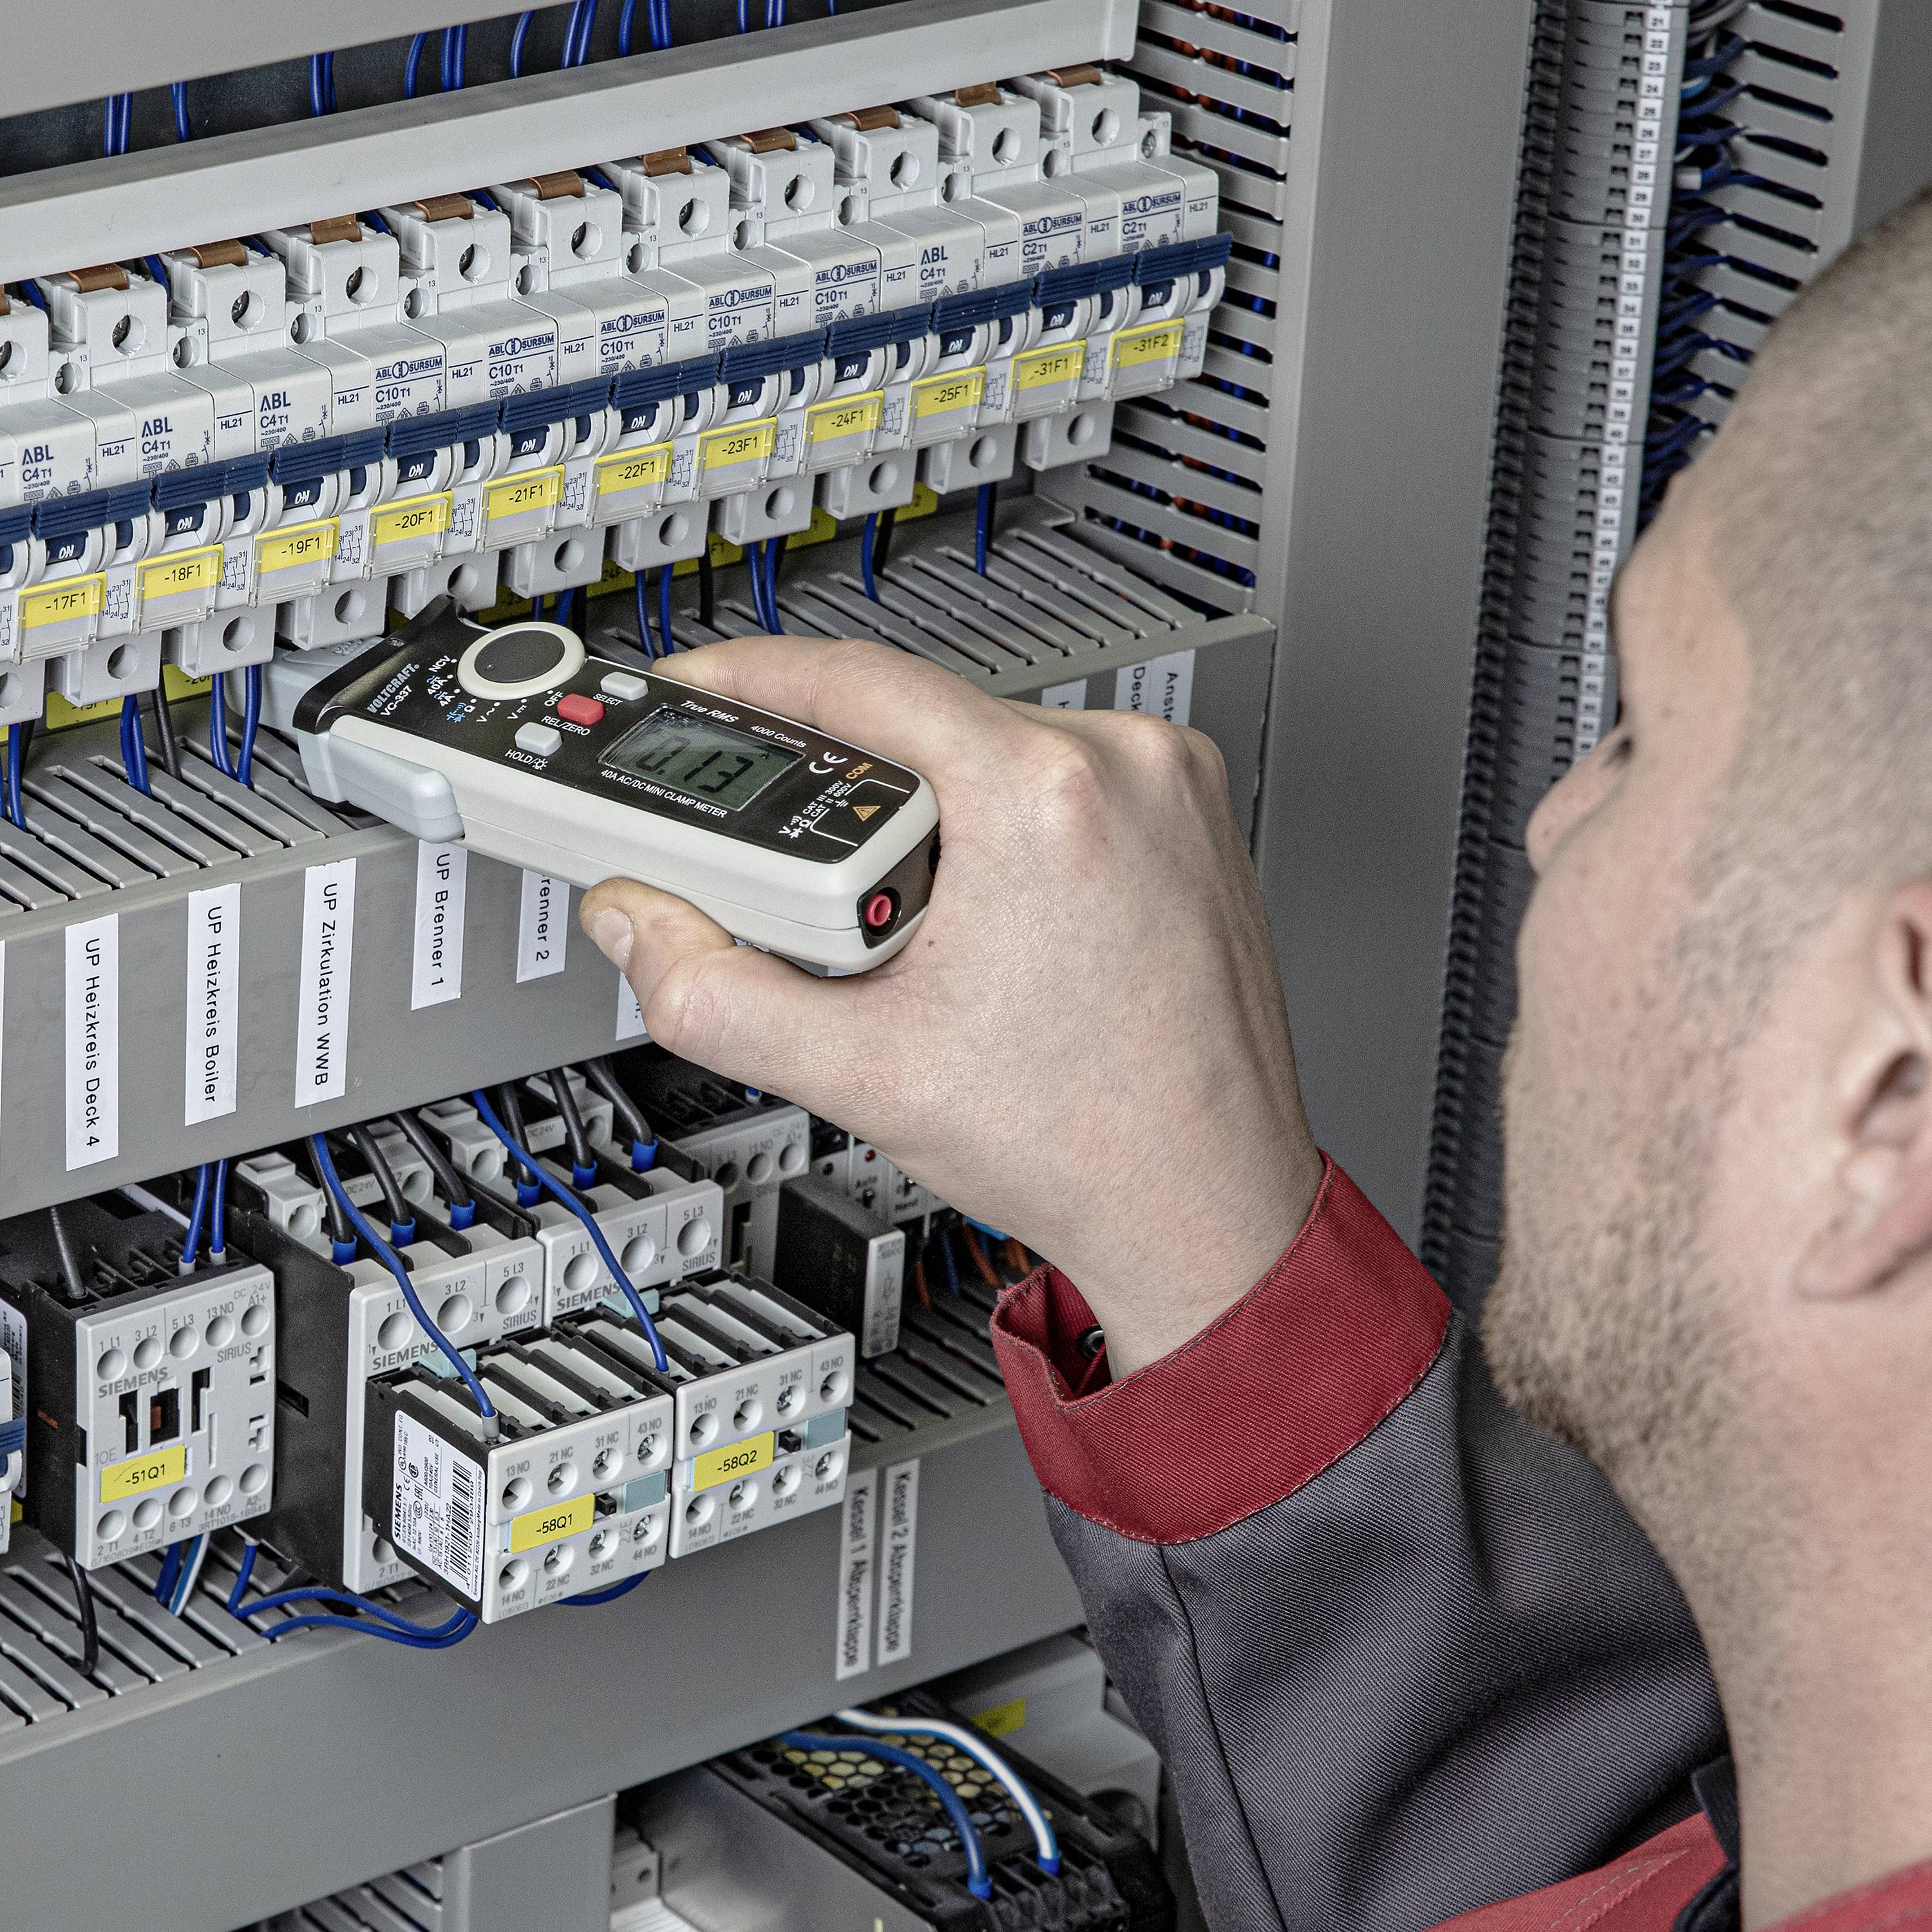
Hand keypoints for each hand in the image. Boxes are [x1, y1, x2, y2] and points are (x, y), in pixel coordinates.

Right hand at [580, 635, 1321, 1376]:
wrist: (1205, 1206)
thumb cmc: (1086, 1144)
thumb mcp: (860, 1075)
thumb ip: (712, 992)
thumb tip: (639, 919)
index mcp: (1044, 798)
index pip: (855, 679)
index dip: (750, 678)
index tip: (697, 690)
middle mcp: (1127, 764)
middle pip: (922, 716)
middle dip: (836, 779)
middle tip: (792, 869)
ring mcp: (1175, 784)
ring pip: (989, 744)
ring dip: (920, 803)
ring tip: (903, 919)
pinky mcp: (1194, 814)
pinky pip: (1058, 773)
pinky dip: (995, 818)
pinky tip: (976, 910)